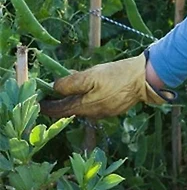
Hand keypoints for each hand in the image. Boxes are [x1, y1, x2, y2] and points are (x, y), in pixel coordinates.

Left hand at [39, 54, 176, 120]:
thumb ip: (70, 83)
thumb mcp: (90, 76)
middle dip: (61, 102)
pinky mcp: (115, 108)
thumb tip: (55, 88)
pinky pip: (96, 105)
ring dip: (76, 99)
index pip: (59, 111)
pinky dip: (89, 98)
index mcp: (85, 107)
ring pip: (84, 107)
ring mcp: (106, 112)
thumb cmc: (117, 75)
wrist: (144, 79)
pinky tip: (91, 88)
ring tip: (72, 88)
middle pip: (72, 110)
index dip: (47, 107)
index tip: (39, 103)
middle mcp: (93, 114)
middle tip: (53, 93)